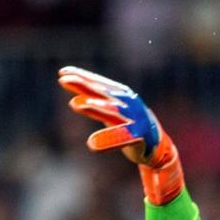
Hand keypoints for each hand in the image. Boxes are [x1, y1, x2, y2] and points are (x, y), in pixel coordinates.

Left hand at [58, 66, 184, 204]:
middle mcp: (127, 103)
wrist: (158, 147)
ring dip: (93, 107)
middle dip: (82, 85)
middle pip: (101, 92)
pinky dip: (108, 140)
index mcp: (121, 95)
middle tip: (63, 80)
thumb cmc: (131, 127)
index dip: (81, 76)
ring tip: (74, 104)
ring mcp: (134, 118)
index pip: (98, 83)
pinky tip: (92, 144)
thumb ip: (95, 106)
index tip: (62, 72)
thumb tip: (74, 98)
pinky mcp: (139, 136)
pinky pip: (122, 137)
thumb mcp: (111, 115)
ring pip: (110, 111)